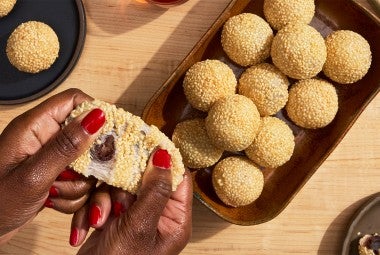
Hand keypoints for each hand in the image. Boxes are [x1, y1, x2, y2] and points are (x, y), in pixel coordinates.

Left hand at [0, 89, 104, 243]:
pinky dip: (75, 196)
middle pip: (87, 137)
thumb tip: (97, 116)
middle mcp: (46, 138)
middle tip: (71, 177)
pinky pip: (81, 181)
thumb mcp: (33, 175)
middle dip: (87, 164)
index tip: (108, 139)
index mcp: (35, 126)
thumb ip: (66, 145)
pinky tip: (54, 202)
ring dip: (78, 185)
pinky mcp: (57, 175)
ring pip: (87, 164)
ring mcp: (53, 158)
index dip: (95, 114)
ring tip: (54, 194)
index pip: (75, 100)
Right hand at [71, 149, 192, 254]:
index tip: (146, 141)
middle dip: (125, 187)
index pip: (178, 177)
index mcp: (175, 218)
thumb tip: (165, 155)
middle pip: (146, 178)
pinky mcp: (116, 217)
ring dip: (106, 200)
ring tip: (102, 220)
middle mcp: (158, 214)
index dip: (164, 158)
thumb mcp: (140, 225)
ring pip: (122, 186)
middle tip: (117, 198)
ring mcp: (135, 215)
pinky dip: (96, 209)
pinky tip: (90, 226)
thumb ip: (154, 190)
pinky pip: (107, 198)